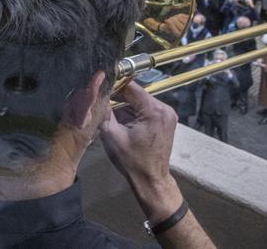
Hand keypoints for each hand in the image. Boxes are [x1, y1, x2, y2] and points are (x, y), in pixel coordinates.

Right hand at [100, 82, 179, 197]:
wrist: (151, 179)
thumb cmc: (133, 161)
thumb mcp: (113, 136)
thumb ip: (105, 112)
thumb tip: (97, 95)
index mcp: (154, 111)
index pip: (131, 88)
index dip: (114, 86)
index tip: (100, 87)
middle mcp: (165, 109)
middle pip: (137, 94)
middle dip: (119, 97)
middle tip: (102, 100)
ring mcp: (168, 114)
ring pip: (141, 101)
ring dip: (126, 105)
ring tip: (110, 111)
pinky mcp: (167, 120)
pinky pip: (147, 108)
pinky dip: (134, 111)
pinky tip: (123, 119)